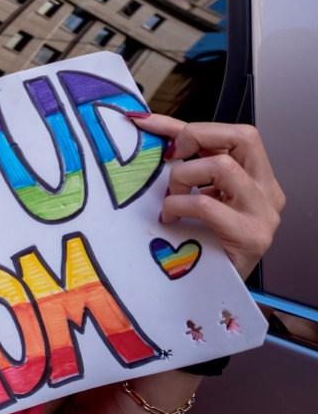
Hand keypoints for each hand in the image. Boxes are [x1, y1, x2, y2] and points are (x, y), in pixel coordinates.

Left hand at [130, 113, 284, 278]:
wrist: (216, 291)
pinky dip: (180, 205)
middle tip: (169, 157)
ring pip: (223, 166)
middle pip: (243, 136)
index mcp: (256, 177)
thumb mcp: (197, 195)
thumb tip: (151, 134)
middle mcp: (267, 191)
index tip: (146, 122)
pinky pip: (207, 204)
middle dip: (195, 137)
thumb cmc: (203, 244)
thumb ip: (187, 167)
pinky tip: (171, 218)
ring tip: (170, 199)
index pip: (230, 134)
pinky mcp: (251, 236)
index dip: (186, 124)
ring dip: (183, 177)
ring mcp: (264, 214)